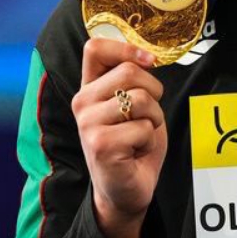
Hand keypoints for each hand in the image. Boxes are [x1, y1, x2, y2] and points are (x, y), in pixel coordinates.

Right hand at [71, 38, 167, 237]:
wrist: (126, 190)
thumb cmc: (133, 144)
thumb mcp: (132, 104)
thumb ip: (132, 80)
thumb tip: (148, 57)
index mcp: (89, 88)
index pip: (95, 48)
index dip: (127, 49)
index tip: (148, 63)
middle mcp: (82, 103)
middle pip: (129, 72)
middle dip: (154, 92)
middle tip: (147, 116)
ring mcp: (88, 124)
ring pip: (141, 100)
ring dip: (154, 119)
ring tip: (141, 135)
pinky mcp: (100, 145)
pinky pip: (143, 128)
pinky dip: (150, 139)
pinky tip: (136, 152)